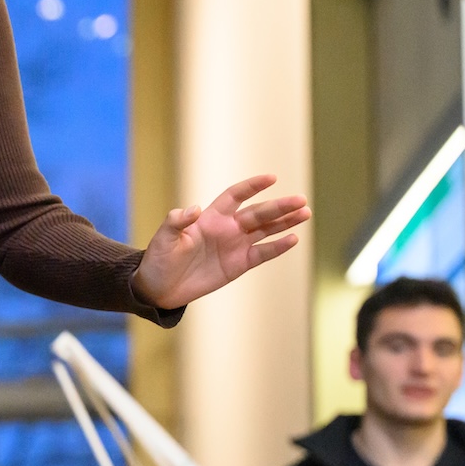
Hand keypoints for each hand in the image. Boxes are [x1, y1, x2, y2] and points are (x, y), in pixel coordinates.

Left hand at [132, 175, 309, 309]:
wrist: (160, 287)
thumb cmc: (159, 259)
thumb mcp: (164, 238)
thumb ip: (176, 221)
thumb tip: (193, 208)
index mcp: (210, 218)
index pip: (235, 196)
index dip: (252, 186)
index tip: (271, 178)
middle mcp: (227, 228)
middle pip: (258, 213)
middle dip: (279, 206)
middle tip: (300, 200)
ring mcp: (235, 246)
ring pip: (266, 230)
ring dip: (285, 222)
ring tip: (305, 212)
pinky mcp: (239, 264)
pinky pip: (263, 253)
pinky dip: (278, 247)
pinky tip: (293, 238)